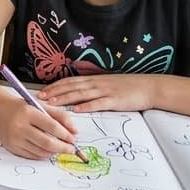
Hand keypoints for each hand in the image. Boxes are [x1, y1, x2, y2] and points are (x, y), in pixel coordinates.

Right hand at [0, 94, 79, 159]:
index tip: (73, 139)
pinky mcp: (12, 147)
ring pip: (41, 151)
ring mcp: (15, 138)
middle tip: (71, 149)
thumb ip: (60, 116)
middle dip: (63, 147)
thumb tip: (74, 131)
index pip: (52, 127)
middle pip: (47, 143)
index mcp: (28, 112)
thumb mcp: (40, 105)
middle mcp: (20, 126)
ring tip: (59, 147)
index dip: (65, 135)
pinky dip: (43, 154)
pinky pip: (33, 155)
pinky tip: (47, 149)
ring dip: (54, 151)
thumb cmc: (21, 108)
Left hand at [38, 74, 159, 112]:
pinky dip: (86, 106)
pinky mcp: (114, 100)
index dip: (55, 86)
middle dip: (54, 92)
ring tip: (52, 104)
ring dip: (65, 98)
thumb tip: (77, 93)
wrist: (149, 87)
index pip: (69, 81)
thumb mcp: (107, 83)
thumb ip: (93, 87)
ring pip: (81, 94)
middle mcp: (96, 83)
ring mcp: (105, 91)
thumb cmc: (128, 87)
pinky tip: (76, 110)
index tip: (43, 92)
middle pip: (71, 87)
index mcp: (94, 80)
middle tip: (40, 98)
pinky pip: (98, 103)